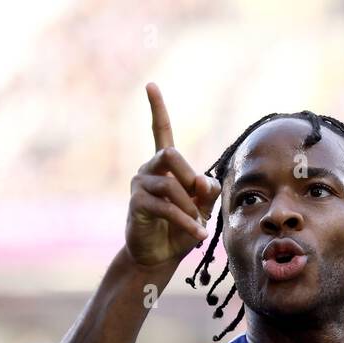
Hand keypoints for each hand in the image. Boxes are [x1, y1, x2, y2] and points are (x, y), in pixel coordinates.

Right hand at [125, 82, 221, 267]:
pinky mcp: (137, 205)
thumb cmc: (180, 228)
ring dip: (190, 207)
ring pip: (171, 185)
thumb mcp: (202, 207)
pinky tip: (197, 235)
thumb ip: (207, 190)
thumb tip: (202, 180)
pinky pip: (167, 208)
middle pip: (170, 154)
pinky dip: (187, 222)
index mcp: (165, 165)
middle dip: (189, 175)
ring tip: (199, 224)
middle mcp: (149, 169)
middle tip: (199, 198)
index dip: (157, 108)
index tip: (151, 85)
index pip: (160, 130)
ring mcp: (140, 186)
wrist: (159, 256)